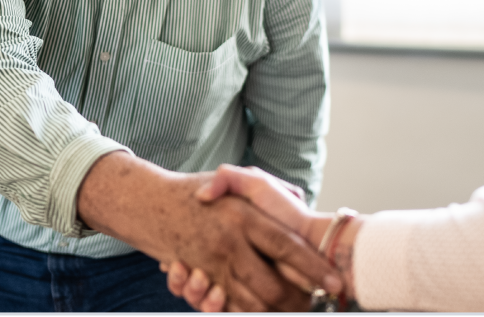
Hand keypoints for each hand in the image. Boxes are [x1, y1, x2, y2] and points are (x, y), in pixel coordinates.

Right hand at [77, 153, 340, 310]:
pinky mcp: (200, 278)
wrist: (150, 203)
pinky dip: (246, 310)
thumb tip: (297, 197)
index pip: (286, 245)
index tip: (333, 280)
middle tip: (315, 303)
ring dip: (274, 309)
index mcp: (242, 216)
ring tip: (295, 309)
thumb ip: (269, 186)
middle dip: (296, 299)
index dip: (312, 266)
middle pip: (272, 285)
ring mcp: (213, 264)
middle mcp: (229, 242)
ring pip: (252, 301)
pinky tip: (263, 308)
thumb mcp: (235, 180)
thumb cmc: (196, 190)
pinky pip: (228, 304)